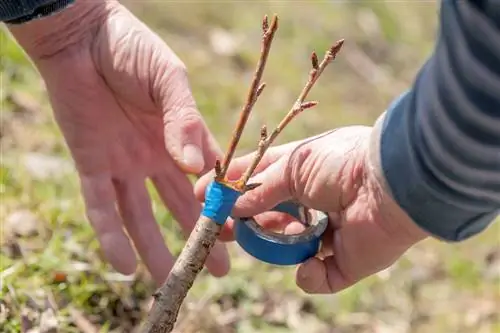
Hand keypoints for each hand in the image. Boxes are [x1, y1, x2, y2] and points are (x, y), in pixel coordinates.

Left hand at [8, 0, 228, 283]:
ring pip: (140, 215)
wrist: (82, 35)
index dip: (221, 207)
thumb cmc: (131, 47)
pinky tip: (123, 265)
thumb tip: (199, 167)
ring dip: (155, 248)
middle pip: (178, 206)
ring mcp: (123, 163)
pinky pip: (100, 207)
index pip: (206, 179)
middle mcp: (154, 156)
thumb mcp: (168, 79)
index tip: (239, 232)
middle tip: (216, 267)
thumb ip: (185, 120)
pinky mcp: (91, 163)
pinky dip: (110, 235)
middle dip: (198, 236)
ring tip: (171, 279)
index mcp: (180, 136)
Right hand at [195, 126, 428, 292]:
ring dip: (275, 246)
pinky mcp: (345, 262)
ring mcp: (329, 234)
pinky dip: (310, 274)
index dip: (232, 189)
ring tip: (268, 239)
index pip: (258, 180)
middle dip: (245, 225)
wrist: (392, 184)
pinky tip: (309, 263)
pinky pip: (317, 277)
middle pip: (269, 218)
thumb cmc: (341, 163)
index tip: (204, 196)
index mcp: (303, 172)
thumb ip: (261, 188)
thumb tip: (234, 207)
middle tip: (220, 231)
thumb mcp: (293, 165)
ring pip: (288, 249)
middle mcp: (314, 202)